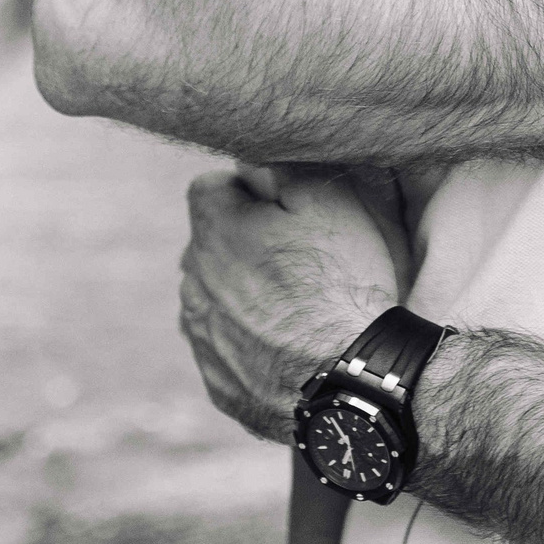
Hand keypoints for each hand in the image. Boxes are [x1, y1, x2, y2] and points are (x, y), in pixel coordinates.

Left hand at [177, 170, 402, 442]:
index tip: (281, 208)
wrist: (349, 382)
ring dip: (240, 294)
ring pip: (211, 297)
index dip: (246, 191)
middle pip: (209, 244)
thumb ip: (283, 168)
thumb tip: (254, 161)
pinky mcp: (217, 382)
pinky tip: (288, 347)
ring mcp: (201, 337)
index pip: (209, 188)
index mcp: (214, 232)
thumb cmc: (343, 285)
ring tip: (295, 307)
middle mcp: (193, 282)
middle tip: (298, 258)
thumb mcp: (330, 202)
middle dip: (241, 243)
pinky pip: (224, 348)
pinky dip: (247, 342)